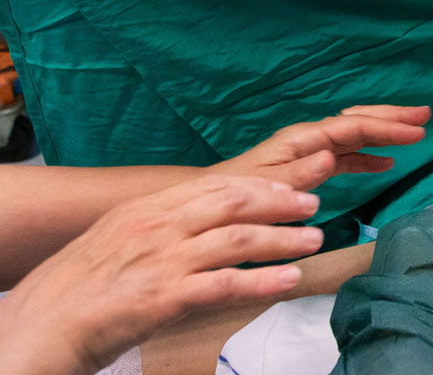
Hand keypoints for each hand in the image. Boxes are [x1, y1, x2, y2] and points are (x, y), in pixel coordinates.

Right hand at [0, 176, 324, 374]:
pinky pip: (227, 284)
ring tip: (314, 240)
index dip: (259, 184)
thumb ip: (158, 225)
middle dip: (280, 200)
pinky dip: (264, 280)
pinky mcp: (166, 297)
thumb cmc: (76, 288)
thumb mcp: (116, 237)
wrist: (40, 326)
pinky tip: (290, 280)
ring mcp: (164, 260)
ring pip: (239, 239)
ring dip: (283, 239)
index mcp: (147, 207)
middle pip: (235, 202)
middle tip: (313, 204)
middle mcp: (159, 226)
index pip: (215, 185)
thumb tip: (198, 222)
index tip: (289, 186)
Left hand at [211, 105, 429, 191]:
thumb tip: (332, 156)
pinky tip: (386, 163)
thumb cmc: (236, 199)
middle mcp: (309, 139)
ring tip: (416, 131)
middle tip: (426, 115)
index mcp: (303, 140)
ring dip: (385, 132)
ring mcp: (310, 152)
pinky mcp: (309, 167)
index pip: (354, 128)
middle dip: (392, 116)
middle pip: (358, 120)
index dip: (388, 127)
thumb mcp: (266, 191)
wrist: (210, 207)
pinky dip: (368, 156)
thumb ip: (300, 174)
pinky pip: (346, 154)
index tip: (418, 130)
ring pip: (355, 135)